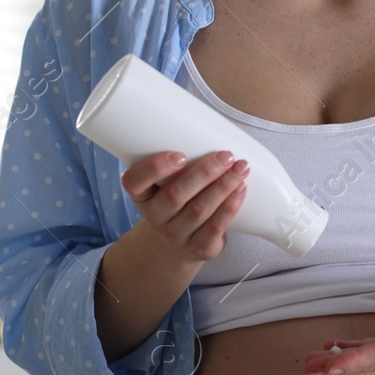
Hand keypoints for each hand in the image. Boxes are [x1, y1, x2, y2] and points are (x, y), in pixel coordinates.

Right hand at [121, 149, 248, 262]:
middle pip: (175, 195)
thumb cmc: (178, 201)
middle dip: (204, 173)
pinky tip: (241, 190)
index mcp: (143, 196)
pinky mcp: (199, 247)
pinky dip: (230, 206)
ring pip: (199, 210)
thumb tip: (212, 127)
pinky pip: (215, 227)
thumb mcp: (167, 183)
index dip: (154, 168)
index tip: (179, 155)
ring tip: (240, 168)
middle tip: (226, 156)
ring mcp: (176, 235)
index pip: (133, 182)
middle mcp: (155, 217)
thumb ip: (180, 162)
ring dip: (223, 186)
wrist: (181, 244)